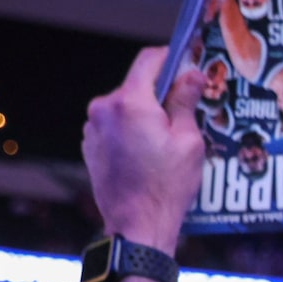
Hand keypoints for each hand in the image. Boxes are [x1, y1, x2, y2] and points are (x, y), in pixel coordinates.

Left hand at [83, 46, 206, 253]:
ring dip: (145, 114)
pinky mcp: (90, 144)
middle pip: (137, 85)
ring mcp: (93, 127)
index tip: (186, 60)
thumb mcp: (188, 141)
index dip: (170, 56)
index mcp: (131, 102)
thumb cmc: (166, 186)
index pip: (149, 60)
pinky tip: (148, 153)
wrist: (137, 225)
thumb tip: (192, 75)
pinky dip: (131, 131)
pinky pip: (114, 126)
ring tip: (167, 140)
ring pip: (125, 107)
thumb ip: (186, 102)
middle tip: (185, 109)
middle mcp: (105, 108)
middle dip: (161, 93)